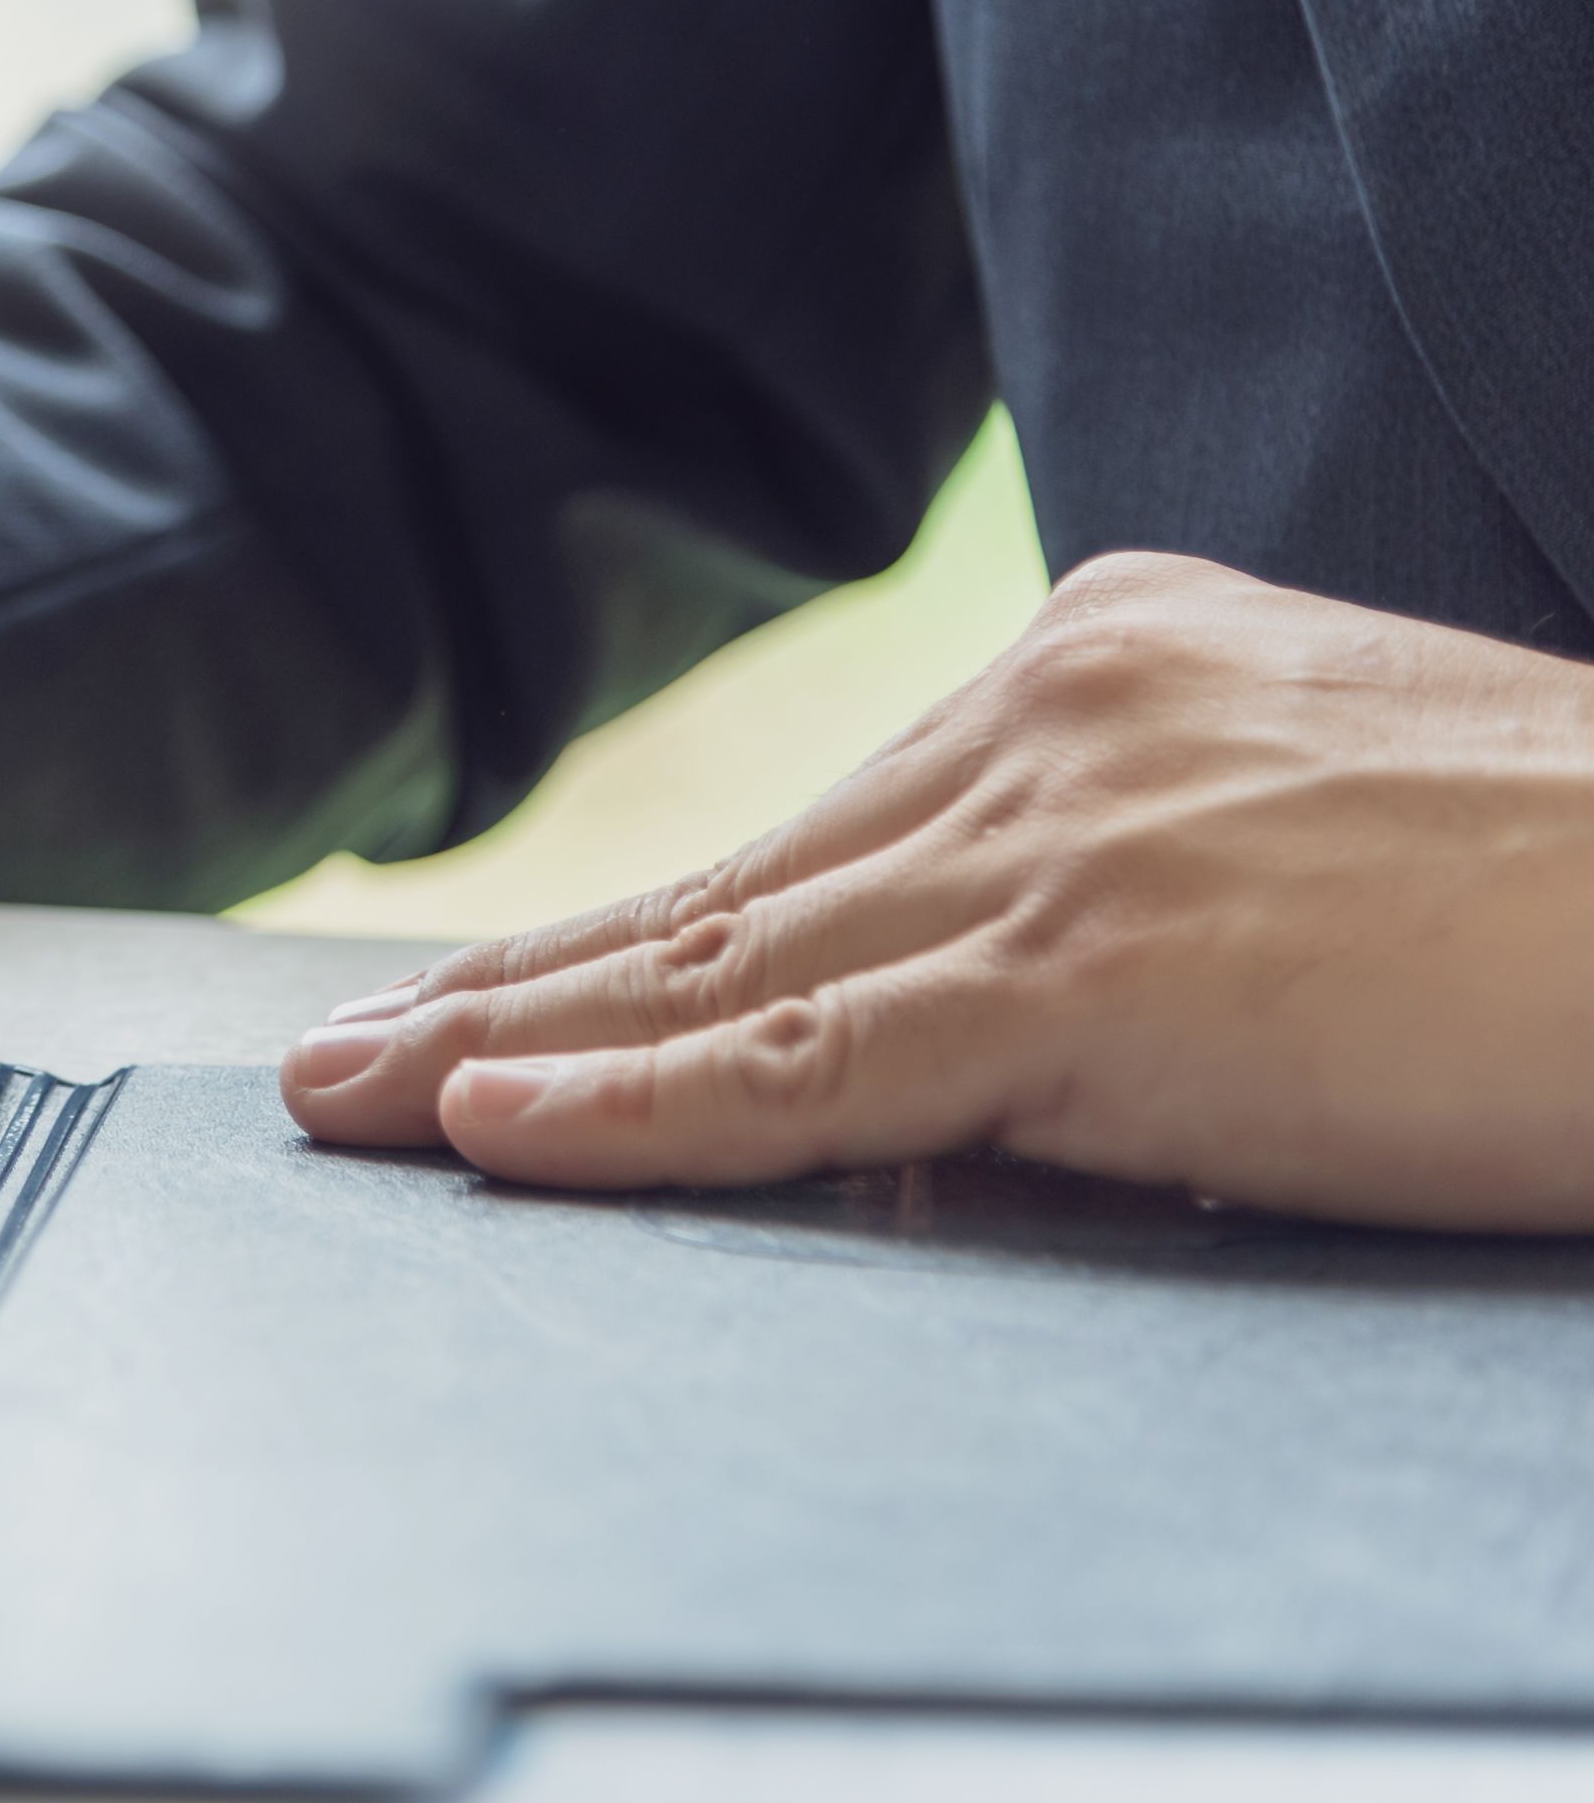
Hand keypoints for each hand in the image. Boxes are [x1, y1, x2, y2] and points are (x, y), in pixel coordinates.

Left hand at [280, 553, 1593, 1230]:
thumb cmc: (1582, 898)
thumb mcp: (1316, 839)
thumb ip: (1132, 889)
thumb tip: (991, 1020)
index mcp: (1100, 668)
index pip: (808, 842)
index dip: (625, 940)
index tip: (485, 997)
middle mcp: (1049, 725)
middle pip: (722, 899)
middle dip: (510, 996)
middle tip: (335, 1064)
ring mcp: (1062, 843)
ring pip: (721, 977)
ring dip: (508, 1057)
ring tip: (347, 1111)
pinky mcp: (1099, 976)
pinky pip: (811, 1063)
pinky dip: (635, 1111)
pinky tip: (494, 1135)